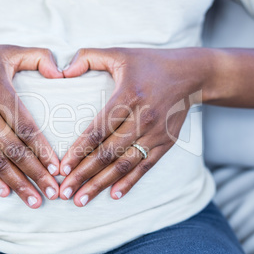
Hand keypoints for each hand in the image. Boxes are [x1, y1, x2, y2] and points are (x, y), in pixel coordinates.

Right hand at [0, 41, 63, 207]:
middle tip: (54, 192)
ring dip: (16, 183)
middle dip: (35, 174)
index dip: (42, 150)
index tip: (58, 169)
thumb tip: (62, 74)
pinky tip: (6, 192)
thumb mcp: (10, 49)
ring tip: (34, 201)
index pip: (25, 126)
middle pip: (12, 149)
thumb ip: (40, 56)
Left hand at [58, 47, 212, 205]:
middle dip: (83, 175)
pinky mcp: (165, 143)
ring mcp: (156, 133)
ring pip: (124, 164)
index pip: (97, 130)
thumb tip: (62, 70)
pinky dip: (129, 182)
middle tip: (63, 192)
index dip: (78, 151)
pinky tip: (113, 195)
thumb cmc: (149, 63)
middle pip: (107, 153)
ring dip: (101, 184)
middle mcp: (142, 118)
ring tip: (80, 200)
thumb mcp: (119, 53)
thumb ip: (88, 57)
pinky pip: (145, 166)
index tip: (61, 168)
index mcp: (127, 96)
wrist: (191, 74)